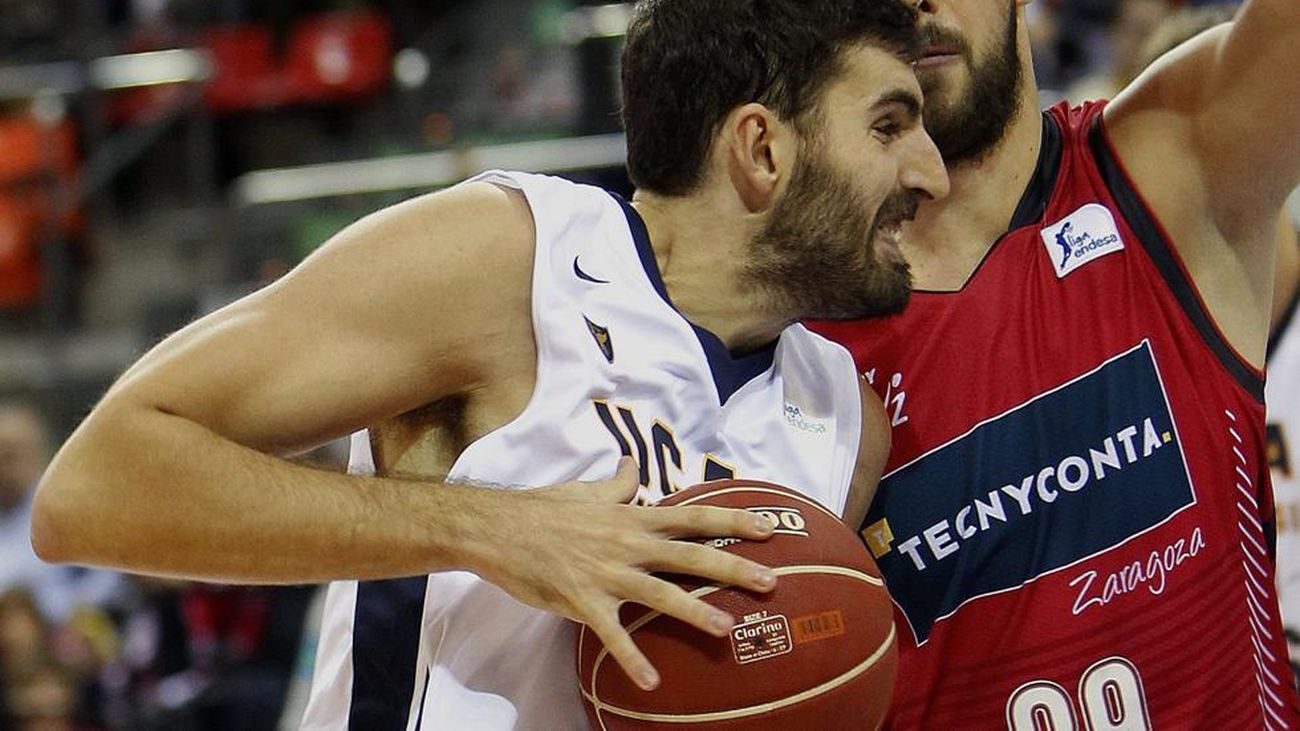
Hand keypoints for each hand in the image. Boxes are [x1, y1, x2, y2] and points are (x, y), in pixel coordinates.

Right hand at [471, 458, 776, 690]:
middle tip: (771, 583)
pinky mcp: (582, 600)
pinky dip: (631, 657)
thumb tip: (634, 462)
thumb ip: (619, 482)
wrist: (498, 527)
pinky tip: (651, 681)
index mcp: (633, 517)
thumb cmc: (544, 508)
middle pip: (691, 556)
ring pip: (660, 593)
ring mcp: (607, 572)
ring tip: (728, 628)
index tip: (770, 528)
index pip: (693, 517)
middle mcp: (628, 543)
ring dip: (695, 611)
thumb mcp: (588, 490)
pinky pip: (612, 633)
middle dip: (733, 567)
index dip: (733, 521)